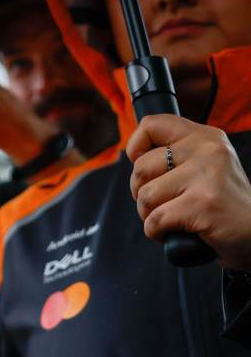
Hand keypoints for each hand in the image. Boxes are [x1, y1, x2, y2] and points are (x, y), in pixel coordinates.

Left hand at [128, 115, 250, 268]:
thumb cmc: (224, 207)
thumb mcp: (207, 168)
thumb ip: (177, 155)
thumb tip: (132, 152)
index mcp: (207, 137)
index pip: (152, 124)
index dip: (136, 148)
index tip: (147, 170)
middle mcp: (209, 150)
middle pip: (140, 167)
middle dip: (142, 192)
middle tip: (167, 203)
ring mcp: (207, 176)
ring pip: (145, 195)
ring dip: (150, 215)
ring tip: (175, 218)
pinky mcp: (203, 204)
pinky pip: (155, 219)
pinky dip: (157, 232)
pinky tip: (177, 233)